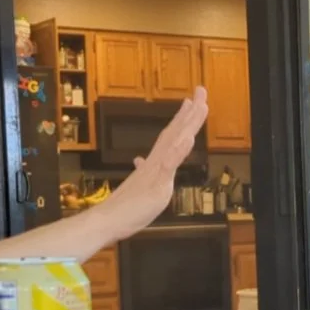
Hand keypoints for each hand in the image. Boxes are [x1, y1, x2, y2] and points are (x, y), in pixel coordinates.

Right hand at [97, 86, 207, 239]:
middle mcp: (155, 161)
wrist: (108, 219)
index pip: (170, 137)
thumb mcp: (140, 188)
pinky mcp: (156, 182)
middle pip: (175, 132)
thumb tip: (140, 161)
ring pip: (174, 142)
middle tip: (201, 90)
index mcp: (153, 163)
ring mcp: (156, 170)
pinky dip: (179, 150)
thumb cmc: (124, 207)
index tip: (190, 102)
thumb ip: (143, 173)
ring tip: (200, 105)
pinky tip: (188, 138)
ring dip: (188, 123)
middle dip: (190, 112)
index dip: (181, 119)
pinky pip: (169, 164)